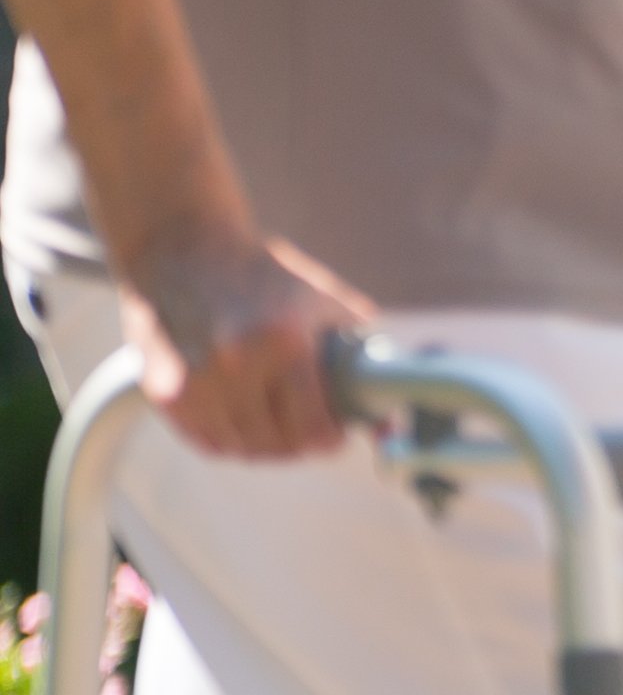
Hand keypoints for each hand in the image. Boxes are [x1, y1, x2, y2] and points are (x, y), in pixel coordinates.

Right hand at [122, 217, 370, 461]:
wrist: (183, 248)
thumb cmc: (261, 273)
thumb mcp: (322, 297)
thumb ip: (358, 345)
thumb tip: (387, 400)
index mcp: (283, 342)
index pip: (313, 426)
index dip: (330, 439)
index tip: (335, 436)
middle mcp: (235, 365)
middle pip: (276, 442)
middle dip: (299, 443)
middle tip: (308, 432)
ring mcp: (194, 381)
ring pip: (239, 446)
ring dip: (263, 446)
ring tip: (277, 428)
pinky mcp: (162, 390)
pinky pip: (204, 439)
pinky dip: (227, 440)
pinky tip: (242, 424)